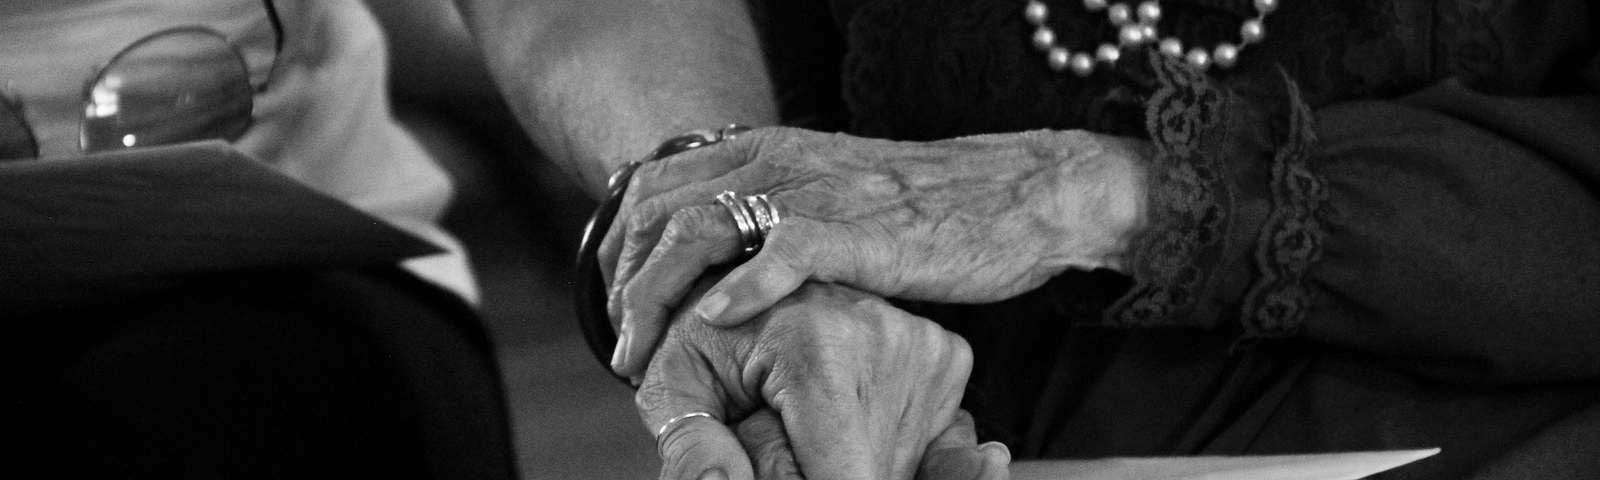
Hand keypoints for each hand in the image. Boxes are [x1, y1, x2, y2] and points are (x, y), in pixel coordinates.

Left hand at [605, 127, 1150, 375]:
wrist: (1021, 193)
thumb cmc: (931, 208)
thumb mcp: (834, 192)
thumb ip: (776, 209)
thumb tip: (722, 258)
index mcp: (766, 149)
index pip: (653, 187)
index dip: (617, 252)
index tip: (612, 308)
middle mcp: (778, 160)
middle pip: (658, 212)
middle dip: (622, 285)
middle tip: (620, 347)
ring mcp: (814, 192)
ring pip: (697, 231)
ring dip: (657, 298)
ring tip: (643, 356)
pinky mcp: (857, 230)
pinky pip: (778, 253)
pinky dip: (737, 289)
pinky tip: (714, 323)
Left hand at [638, 282, 976, 479]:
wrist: (751, 273)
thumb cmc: (709, 335)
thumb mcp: (675, 384)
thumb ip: (689, 442)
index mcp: (817, 344)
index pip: (844, 477)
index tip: (791, 468)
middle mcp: (883, 333)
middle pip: (875, 472)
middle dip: (828, 469)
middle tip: (788, 436)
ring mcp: (923, 342)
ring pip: (903, 457)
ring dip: (859, 456)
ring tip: (811, 420)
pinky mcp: (947, 352)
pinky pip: (931, 432)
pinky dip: (887, 437)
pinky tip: (847, 415)